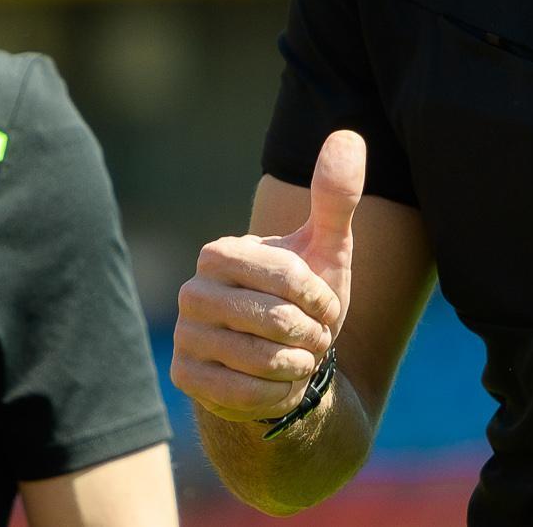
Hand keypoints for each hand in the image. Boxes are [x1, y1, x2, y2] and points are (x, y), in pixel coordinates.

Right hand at [172, 130, 364, 423]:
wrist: (283, 359)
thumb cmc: (306, 298)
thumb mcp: (326, 248)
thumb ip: (335, 197)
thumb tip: (347, 136)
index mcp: (220, 252)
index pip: (286, 277)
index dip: (318, 298)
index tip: (325, 306)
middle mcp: (194, 291)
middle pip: (276, 321)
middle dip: (312, 336)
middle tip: (313, 337)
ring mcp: (186, 336)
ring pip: (264, 361)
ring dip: (299, 366)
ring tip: (298, 357)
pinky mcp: (185, 378)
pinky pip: (247, 396)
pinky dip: (280, 394)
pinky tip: (281, 384)